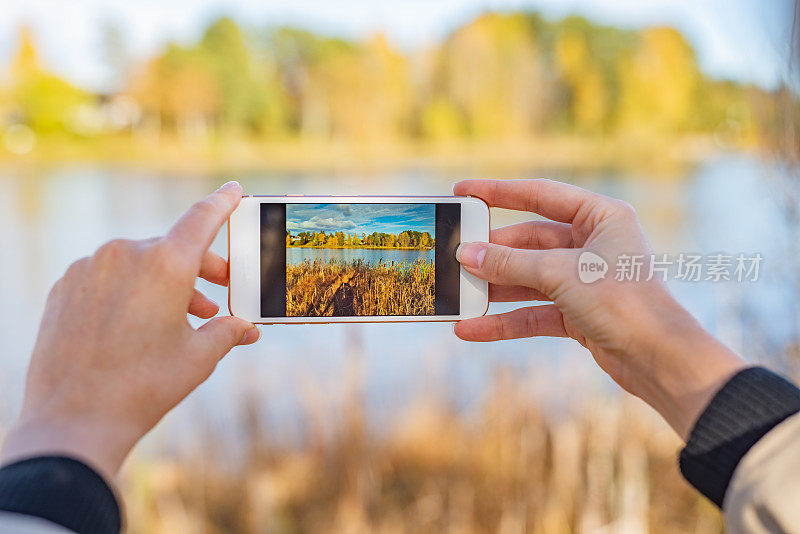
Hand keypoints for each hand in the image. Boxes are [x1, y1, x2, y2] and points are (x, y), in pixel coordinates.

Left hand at [0, 181, 259, 478]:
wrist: (75, 420)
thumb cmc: (144, 387)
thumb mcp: (199, 358)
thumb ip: (228, 332)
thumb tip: (247, 328)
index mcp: (165, 264)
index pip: (202, 218)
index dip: (223, 202)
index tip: (235, 190)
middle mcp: (126, 254)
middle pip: (174, 247)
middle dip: (201, 268)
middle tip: (219, 291)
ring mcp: (90, 268)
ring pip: (141, 263)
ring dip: (166, 283)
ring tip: (182, 317)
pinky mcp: (67, 286)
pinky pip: (109, 276)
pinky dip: (131, 290)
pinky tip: (137, 323)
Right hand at [453, 179, 745, 438]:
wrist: (659, 360)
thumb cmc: (622, 302)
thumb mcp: (560, 274)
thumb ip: (510, 263)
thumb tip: (466, 254)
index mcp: (600, 217)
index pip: (540, 195)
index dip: (498, 192)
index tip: (462, 192)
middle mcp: (592, 244)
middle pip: (528, 242)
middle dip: (492, 254)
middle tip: (453, 258)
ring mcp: (583, 280)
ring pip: (527, 279)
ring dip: (494, 289)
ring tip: (457, 295)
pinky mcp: (578, 313)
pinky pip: (533, 312)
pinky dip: (505, 321)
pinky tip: (473, 329)